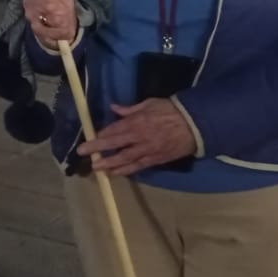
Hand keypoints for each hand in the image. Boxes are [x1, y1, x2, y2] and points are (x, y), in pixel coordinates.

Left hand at [22, 0, 77, 45]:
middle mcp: (50, 7)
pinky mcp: (45, 33)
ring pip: (28, 13)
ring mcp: (47, 21)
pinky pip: (33, 26)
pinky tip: (41, 23)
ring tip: (41, 13)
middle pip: (28, 0)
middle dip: (32, 0)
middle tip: (39, 2)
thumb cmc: (66, 6)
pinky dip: (35, 25)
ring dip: (32, 13)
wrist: (73, 28)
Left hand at [79, 99, 197, 175]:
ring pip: (124, 159)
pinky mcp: (156, 159)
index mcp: (137, 122)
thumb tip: (114, 108)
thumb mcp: (149, 103)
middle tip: (82, 153)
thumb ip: (130, 109)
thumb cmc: (171, 110)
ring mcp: (147, 150)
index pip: (114, 130)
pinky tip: (115, 173)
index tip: (90, 138)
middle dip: (97, 149)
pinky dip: (126, 170)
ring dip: (109, 164)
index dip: (101, 135)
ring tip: (96, 168)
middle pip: (115, 145)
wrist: (195, 125)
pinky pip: (138, 166)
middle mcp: (139, 137)